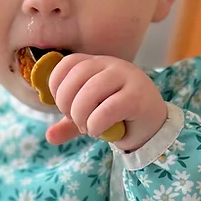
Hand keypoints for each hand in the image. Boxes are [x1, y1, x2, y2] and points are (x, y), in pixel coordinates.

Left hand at [45, 54, 166, 149]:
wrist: (151, 128)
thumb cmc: (118, 118)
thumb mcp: (88, 118)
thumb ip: (68, 124)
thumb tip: (49, 137)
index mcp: (97, 63)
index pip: (67, 63)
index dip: (57, 86)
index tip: (63, 106)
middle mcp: (112, 64)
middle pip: (75, 78)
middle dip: (67, 105)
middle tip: (76, 120)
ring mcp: (127, 77)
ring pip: (89, 93)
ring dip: (81, 117)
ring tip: (87, 128)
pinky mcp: (138, 95)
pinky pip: (107, 109)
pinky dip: (95, 125)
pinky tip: (98, 132)